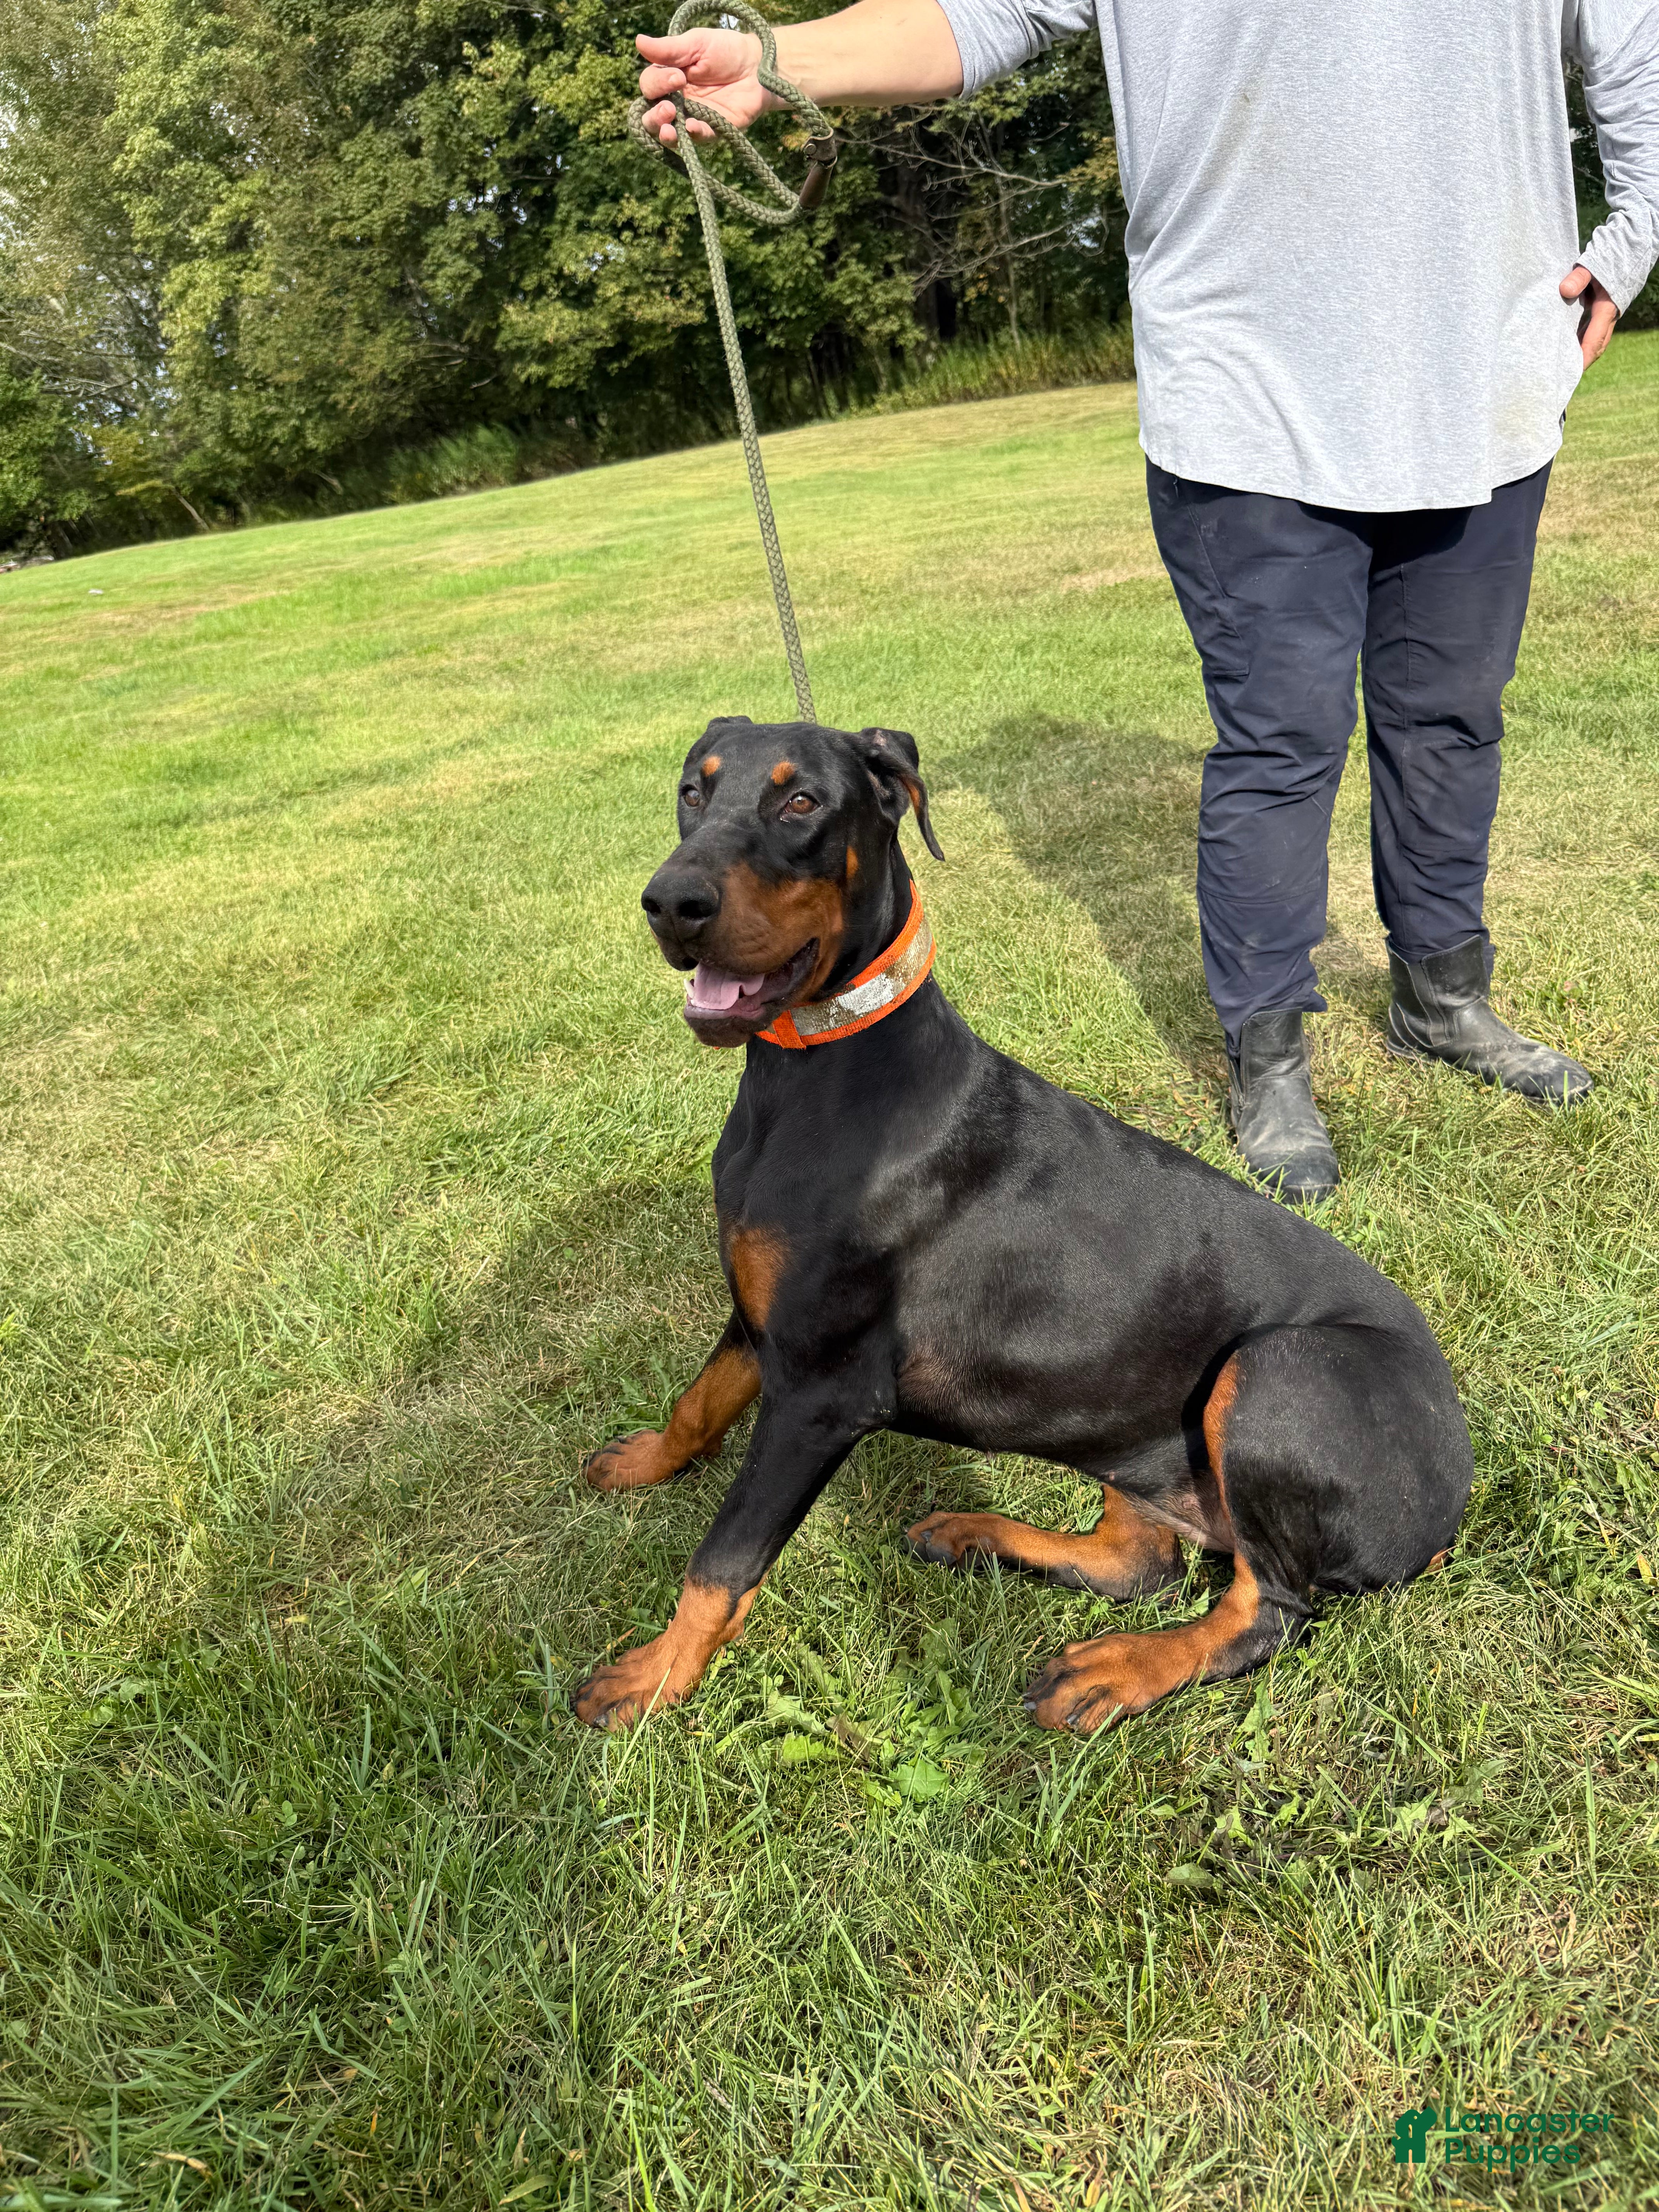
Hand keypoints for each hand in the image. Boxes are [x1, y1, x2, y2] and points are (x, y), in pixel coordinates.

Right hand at [636, 27, 771, 143]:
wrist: (758, 66)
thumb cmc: (725, 51)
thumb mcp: (696, 43)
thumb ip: (669, 49)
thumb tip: (638, 41)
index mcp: (667, 80)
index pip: (649, 87)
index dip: (657, 84)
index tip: (678, 76)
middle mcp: (675, 102)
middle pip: (651, 117)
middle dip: (654, 116)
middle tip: (668, 108)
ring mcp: (692, 119)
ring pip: (669, 135)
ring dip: (666, 132)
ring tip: (670, 127)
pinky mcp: (712, 131)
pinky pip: (698, 139)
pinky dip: (694, 135)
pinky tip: (692, 128)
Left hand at [1561, 264, 1617, 367]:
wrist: (1624, 253)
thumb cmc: (1606, 259)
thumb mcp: (1590, 266)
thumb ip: (1579, 277)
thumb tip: (1564, 290)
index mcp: (1606, 310)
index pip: (1593, 341)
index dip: (1582, 359)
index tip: (1569, 373)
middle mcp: (1608, 317)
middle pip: (1594, 347)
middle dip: (1579, 362)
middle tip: (1559, 375)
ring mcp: (1606, 316)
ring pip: (1593, 341)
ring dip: (1578, 353)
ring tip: (1558, 365)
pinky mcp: (1601, 313)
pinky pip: (1590, 333)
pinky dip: (1578, 342)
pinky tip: (1563, 346)